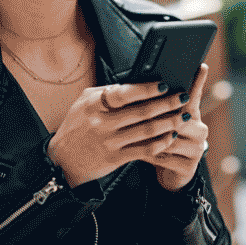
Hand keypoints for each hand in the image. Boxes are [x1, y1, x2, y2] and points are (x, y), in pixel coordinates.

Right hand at [46, 79, 191, 187]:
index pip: (124, 93)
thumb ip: (107, 93)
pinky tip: (171, 136)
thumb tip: (136, 84)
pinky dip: (161, 143)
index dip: (147, 89)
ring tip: (184, 116)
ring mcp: (109, 142)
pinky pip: (144, 150)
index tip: (164, 85)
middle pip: (141, 112)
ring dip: (169, 122)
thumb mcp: (84, 103)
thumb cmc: (77, 126)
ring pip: (147, 131)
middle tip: (183, 97)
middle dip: (167, 104)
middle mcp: (101, 123)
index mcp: (94, 105)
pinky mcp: (115, 158)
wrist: (62, 160)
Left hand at [145, 64, 208, 191]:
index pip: (194, 95)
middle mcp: (200, 130)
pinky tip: (134, 152)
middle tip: (133, 112)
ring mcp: (197, 149)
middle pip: (178, 118)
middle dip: (155, 116)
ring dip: (147, 137)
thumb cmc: (163, 141)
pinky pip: (164, 157)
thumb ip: (160, 105)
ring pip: (169, 139)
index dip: (198, 81)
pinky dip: (148, 154)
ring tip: (127, 134)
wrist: (171, 172)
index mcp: (193, 114)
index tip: (201, 66)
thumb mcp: (162, 121)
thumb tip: (152, 84)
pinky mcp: (189, 167)